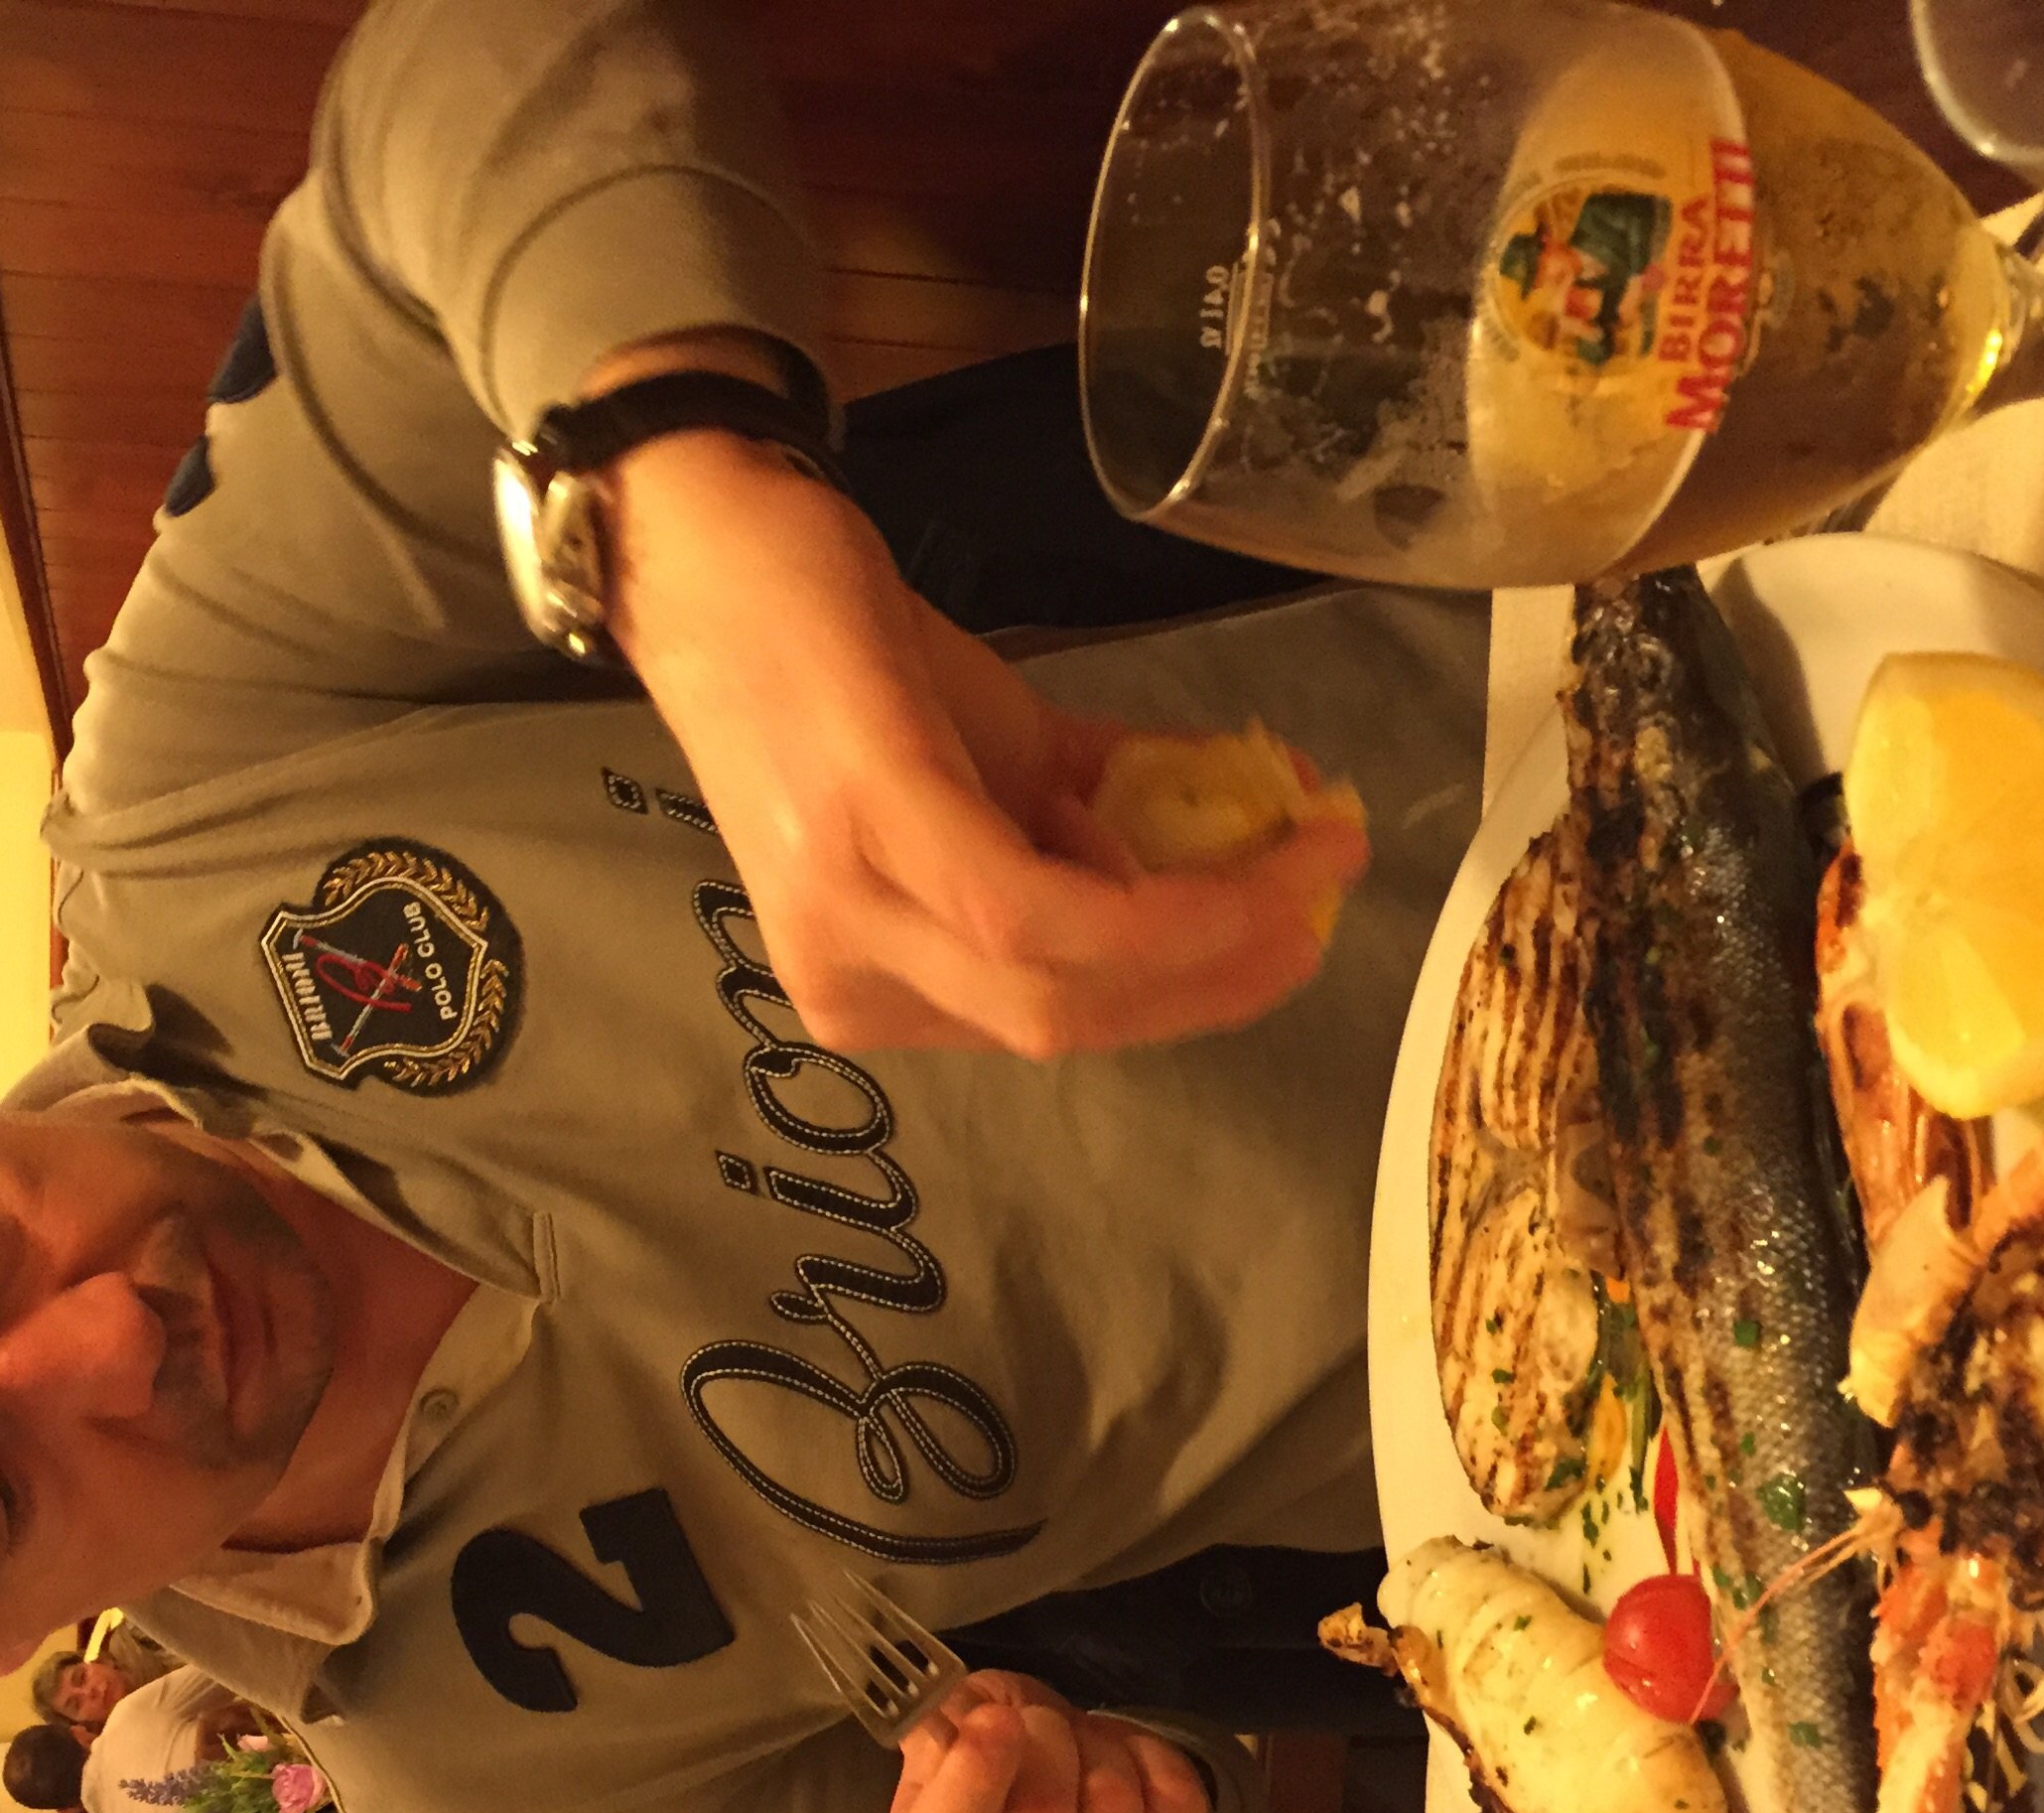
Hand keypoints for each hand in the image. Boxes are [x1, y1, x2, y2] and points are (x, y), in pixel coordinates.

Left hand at [605, 423, 1367, 1056]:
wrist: (719, 556)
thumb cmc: (838, 666)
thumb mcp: (982, 772)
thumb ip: (1088, 830)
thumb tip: (1227, 858)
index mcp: (868, 985)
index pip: (1052, 1024)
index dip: (1190, 993)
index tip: (1295, 938)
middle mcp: (848, 978)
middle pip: (1065, 1025)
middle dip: (1220, 975)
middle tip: (1324, 909)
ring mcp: (847, 910)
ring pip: (1058, 983)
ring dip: (1211, 930)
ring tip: (1307, 862)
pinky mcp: (870, 822)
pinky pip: (1033, 905)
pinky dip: (1153, 892)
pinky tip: (1232, 843)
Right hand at [875, 1669, 1216, 1812]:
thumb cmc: (978, 1792)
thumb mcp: (939, 1750)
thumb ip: (945, 1729)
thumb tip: (977, 1723)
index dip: (977, 1774)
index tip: (997, 1720)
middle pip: (1042, 1812)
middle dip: (1047, 1735)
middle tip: (1040, 1724)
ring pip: (1113, 1803)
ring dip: (1102, 1747)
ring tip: (1083, 1749)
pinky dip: (1159, 1763)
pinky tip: (1131, 1766)